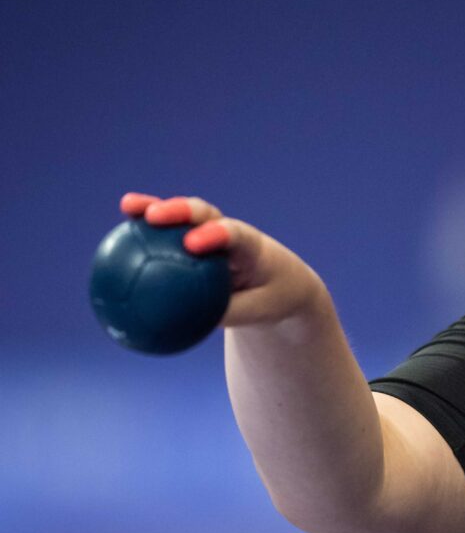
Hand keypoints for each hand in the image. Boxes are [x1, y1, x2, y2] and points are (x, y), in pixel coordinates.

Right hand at [120, 193, 325, 326]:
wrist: (281, 281)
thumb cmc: (272, 297)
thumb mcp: (258, 311)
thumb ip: (227, 314)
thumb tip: (186, 326)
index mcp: (251, 246)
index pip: (234, 235)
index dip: (214, 234)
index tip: (193, 243)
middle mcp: (230, 231)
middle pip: (205, 214)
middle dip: (180, 211)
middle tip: (154, 216)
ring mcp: (212, 230)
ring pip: (183, 216)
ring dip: (157, 207)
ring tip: (127, 205)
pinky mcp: (197, 237)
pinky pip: (170, 233)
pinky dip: (147, 231)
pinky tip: (116, 240)